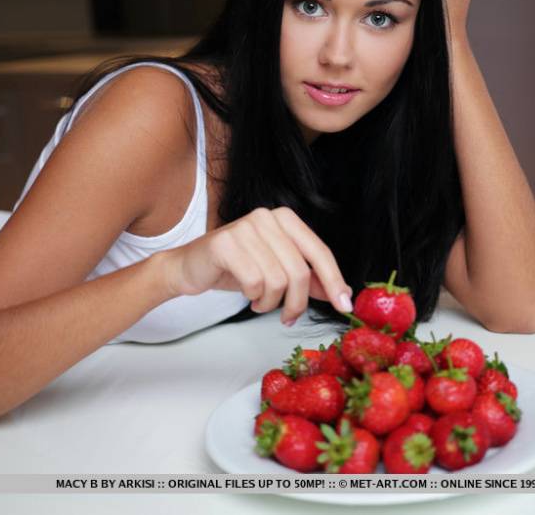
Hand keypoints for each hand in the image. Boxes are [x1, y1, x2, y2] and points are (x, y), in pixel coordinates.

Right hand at [157, 207, 353, 325]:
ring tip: (259, 301)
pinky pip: (254, 282)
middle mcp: (266, 217)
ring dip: (270, 302)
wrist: (190, 267)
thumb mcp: (277, 271)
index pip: (319, 251)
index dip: (334, 281)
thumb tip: (341, 293)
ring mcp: (245, 228)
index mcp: (285, 219)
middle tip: (289, 317)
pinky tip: (247, 295)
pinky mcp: (225, 244)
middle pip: (299, 271)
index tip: (344, 305)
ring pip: (277, 281)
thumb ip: (308, 278)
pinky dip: (254, 297)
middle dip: (296, 302)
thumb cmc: (236, 268)